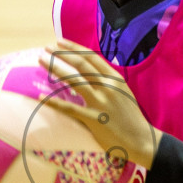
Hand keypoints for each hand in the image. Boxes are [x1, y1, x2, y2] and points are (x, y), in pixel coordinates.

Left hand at [38, 41, 159, 167]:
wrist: (142, 140)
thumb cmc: (131, 117)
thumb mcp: (122, 92)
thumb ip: (107, 82)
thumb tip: (88, 72)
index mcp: (115, 78)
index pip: (91, 57)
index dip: (73, 48)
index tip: (59, 42)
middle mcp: (108, 87)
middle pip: (81, 64)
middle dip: (61, 53)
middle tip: (46, 48)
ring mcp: (101, 103)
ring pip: (74, 81)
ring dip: (55, 68)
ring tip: (41, 61)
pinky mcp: (94, 120)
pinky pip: (70, 108)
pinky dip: (53, 102)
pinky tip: (41, 97)